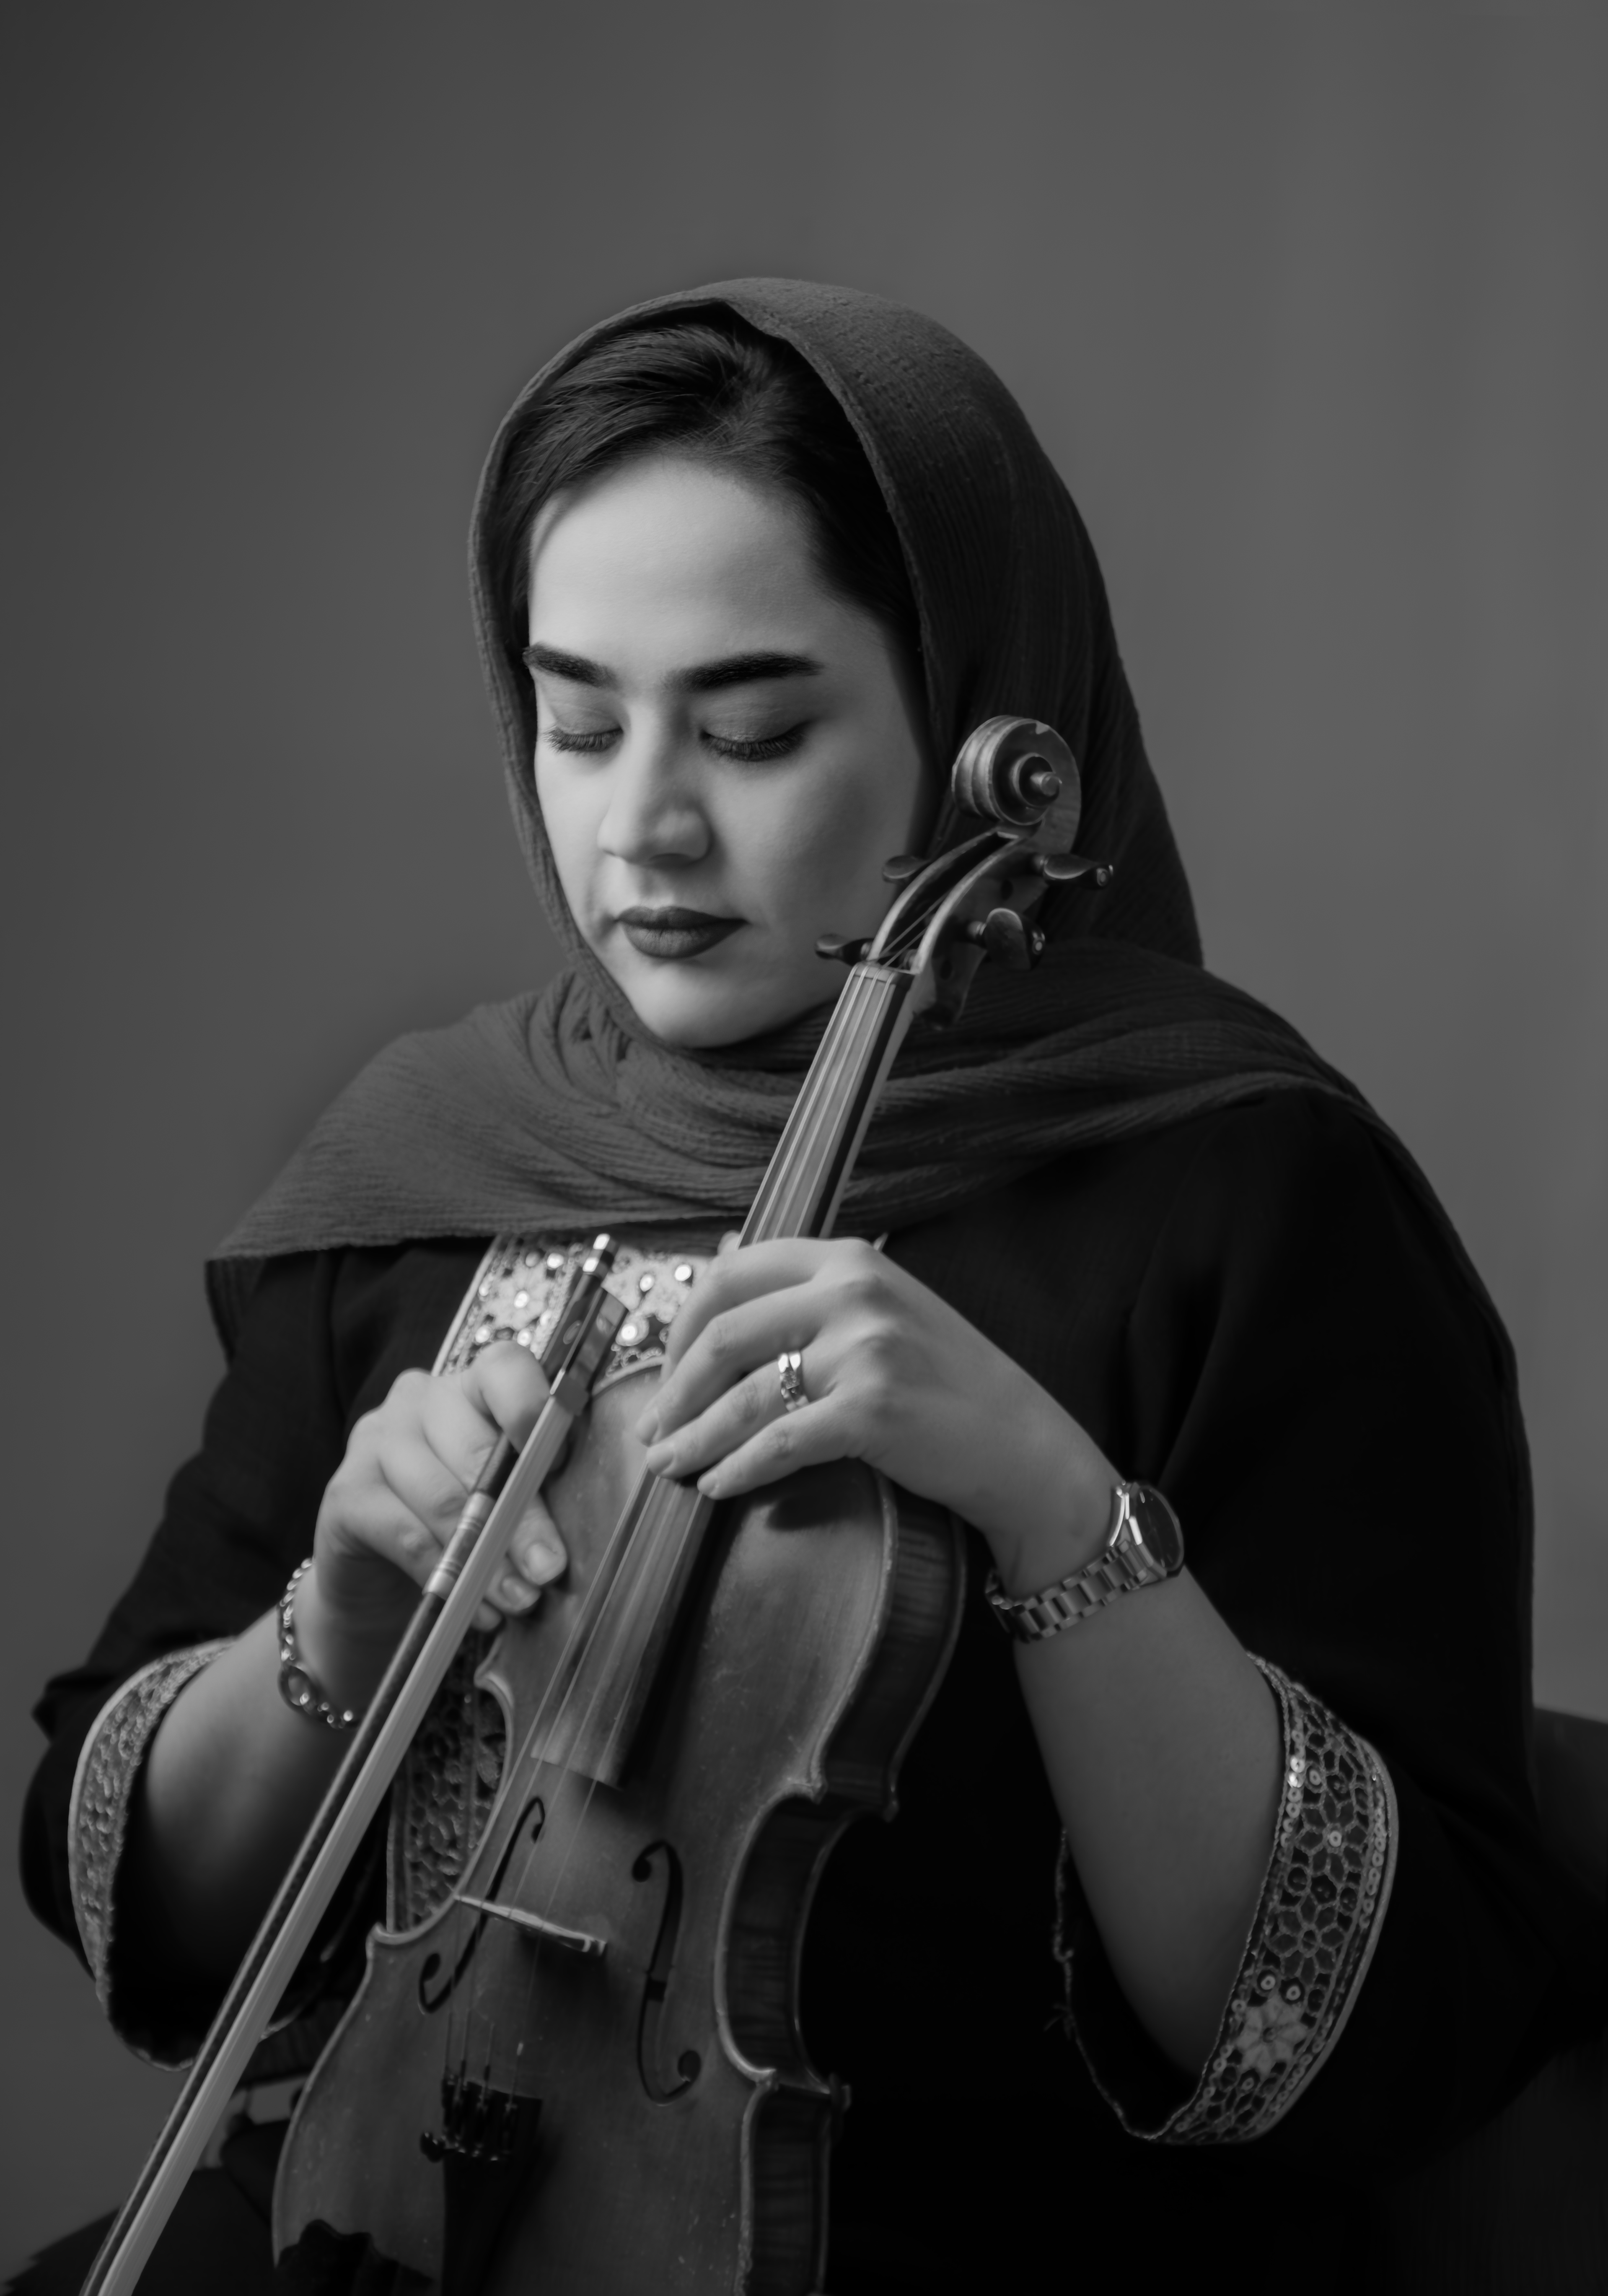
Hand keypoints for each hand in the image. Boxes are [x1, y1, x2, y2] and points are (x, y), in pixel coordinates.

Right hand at [300, 1344, 567, 1695]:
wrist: (380, 1586)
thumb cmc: (465, 1532)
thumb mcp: (506, 1505)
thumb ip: (533, 1499)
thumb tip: (562, 1545)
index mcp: (471, 1388)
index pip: (504, 1369)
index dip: (534, 1407)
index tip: (559, 1462)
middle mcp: (419, 1400)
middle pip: (478, 1448)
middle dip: (522, 1517)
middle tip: (549, 1569)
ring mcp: (375, 1440)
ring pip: (441, 1497)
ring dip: (485, 1557)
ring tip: (519, 1599)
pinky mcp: (344, 1492)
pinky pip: (402, 1533)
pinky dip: (441, 1573)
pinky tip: (468, 1605)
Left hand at [637, 1238, 1115, 1590]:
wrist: (1023, 1444)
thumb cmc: (946, 1382)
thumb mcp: (883, 1307)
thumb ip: (809, 1286)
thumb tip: (720, 1252)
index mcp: (849, 1259)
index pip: (732, 1273)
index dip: (683, 1325)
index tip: (666, 1369)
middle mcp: (855, 1292)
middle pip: (724, 1334)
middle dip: (675, 1389)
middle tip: (653, 1429)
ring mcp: (867, 1349)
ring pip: (744, 1395)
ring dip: (694, 1437)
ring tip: (667, 1467)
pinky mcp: (874, 1411)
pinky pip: (780, 1442)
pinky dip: (738, 1469)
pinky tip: (718, 1488)